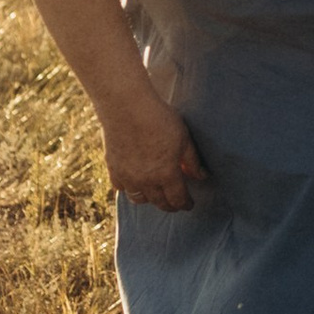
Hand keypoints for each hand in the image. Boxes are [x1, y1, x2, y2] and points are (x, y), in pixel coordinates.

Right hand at [102, 86, 207, 213]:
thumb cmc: (159, 119)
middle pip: (159, 202)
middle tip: (175, 204)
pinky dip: (129, 189)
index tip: (189, 205)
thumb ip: (192, 161)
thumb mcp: (184, 138)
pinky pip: (121, 188)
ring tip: (155, 195)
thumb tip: (201, 176)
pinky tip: (134, 183)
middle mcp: (146, 181)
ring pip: (138, 199)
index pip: (178, 199)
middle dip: (170, 205)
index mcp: (166, 174)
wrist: (127, 107)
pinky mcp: (113, 168)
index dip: (185, 204)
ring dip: (149, 200)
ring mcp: (127, 176)